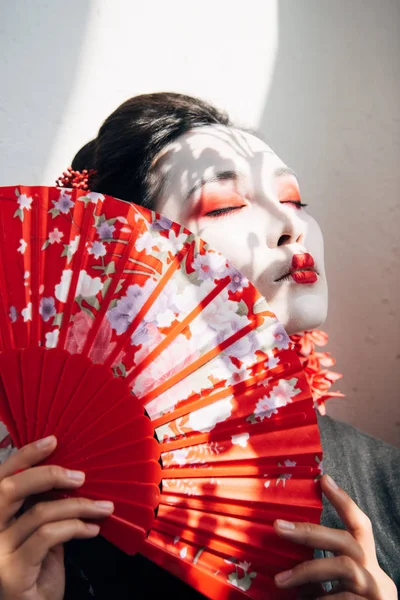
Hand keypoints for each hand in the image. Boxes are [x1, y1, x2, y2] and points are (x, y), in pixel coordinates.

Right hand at [0, 436, 113, 599]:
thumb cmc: (38, 573)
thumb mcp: (39, 533)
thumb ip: (42, 508)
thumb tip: (67, 475)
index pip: (2, 477)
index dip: (25, 455)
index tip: (53, 440)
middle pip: (10, 488)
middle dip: (49, 474)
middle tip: (81, 476)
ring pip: (39, 512)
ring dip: (78, 505)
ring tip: (102, 507)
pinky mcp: (12, 571)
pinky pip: (48, 536)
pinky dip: (75, 527)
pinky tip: (91, 529)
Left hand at [273, 474, 396, 598]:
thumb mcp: (339, 591)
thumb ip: (323, 574)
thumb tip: (283, 556)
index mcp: (369, 565)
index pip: (361, 525)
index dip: (344, 501)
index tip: (322, 477)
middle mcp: (377, 576)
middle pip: (347, 542)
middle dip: (311, 531)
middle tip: (277, 526)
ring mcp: (377, 595)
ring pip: (343, 568)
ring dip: (308, 570)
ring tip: (280, 581)